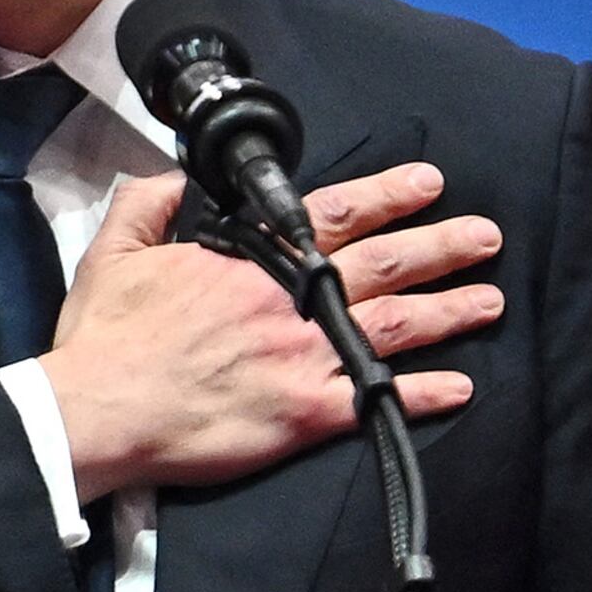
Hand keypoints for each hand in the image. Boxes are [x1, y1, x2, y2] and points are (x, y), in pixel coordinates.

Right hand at [38, 162, 497, 500]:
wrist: (100, 411)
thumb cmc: (106, 340)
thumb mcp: (113, 251)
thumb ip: (148, 204)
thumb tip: (169, 177)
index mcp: (253, 258)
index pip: (338, 213)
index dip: (390, 194)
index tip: (429, 183)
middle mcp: (292, 301)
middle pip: (386, 263)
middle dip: (442, 246)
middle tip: (487, 236)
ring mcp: (304, 356)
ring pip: (396, 325)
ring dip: (450, 310)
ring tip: (491, 298)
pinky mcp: (304, 414)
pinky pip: (378, 400)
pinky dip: (424, 395)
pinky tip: (461, 388)